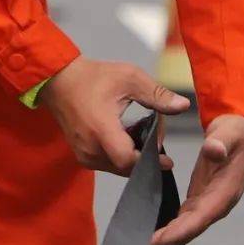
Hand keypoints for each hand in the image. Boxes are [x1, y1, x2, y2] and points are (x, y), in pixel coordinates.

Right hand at [38, 56, 190, 174]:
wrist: (60, 81)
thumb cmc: (95, 77)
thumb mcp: (130, 78)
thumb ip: (157, 94)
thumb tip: (183, 106)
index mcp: (101, 129)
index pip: (128, 160)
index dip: (149, 162)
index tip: (167, 160)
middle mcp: (90, 148)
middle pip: (125, 166)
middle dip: (145, 156)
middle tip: (155, 135)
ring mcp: (83, 154)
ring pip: (117, 167)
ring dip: (133, 156)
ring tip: (142, 133)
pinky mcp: (81, 156)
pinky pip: (107, 163)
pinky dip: (121, 155)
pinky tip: (127, 137)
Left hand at [148, 113, 243, 244]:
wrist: (242, 136)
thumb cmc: (236, 135)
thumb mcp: (229, 133)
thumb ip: (220, 142)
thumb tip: (214, 150)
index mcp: (225, 192)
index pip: (201, 217)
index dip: (181, 230)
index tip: (160, 240)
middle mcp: (216, 204)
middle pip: (190, 229)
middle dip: (167, 242)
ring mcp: (208, 204)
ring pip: (185, 228)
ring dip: (164, 240)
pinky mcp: (199, 200)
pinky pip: (182, 220)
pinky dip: (167, 230)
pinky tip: (151, 236)